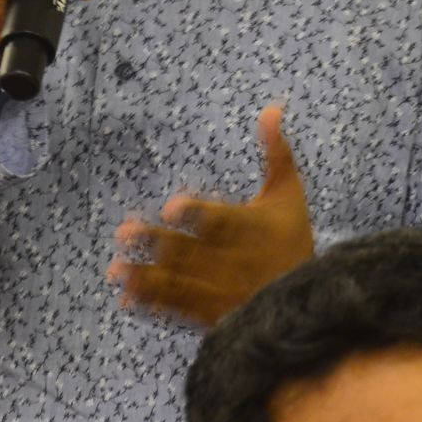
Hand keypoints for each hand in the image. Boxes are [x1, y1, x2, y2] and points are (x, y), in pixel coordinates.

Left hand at [109, 105, 314, 326]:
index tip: (171, 206)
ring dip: (145, 277)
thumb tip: (270, 108)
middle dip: (156, 242)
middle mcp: (231, 262)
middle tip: (124, 232)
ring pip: (178, 283)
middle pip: (190, 250)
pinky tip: (127, 298)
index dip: (196, 213)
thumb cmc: (292, 241)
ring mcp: (220, 290)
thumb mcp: (289, 194)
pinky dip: (153, 304)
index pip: (219, 219)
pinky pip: (179, 309)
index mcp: (249, 229)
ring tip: (116, 270)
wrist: (306, 302)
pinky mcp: (212, 313)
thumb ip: (276, 153)